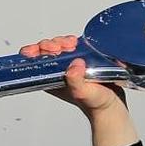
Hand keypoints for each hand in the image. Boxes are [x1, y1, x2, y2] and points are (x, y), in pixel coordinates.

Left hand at [20, 35, 137, 145]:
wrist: (111, 105)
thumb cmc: (95, 103)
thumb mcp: (82, 93)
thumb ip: (75, 81)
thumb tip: (74, 66)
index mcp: (52, 78)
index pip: (34, 62)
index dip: (34, 52)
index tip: (42, 50)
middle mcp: (58, 70)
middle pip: (45, 50)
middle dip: (50, 44)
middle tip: (58, 47)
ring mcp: (69, 63)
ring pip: (59, 44)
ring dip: (62, 41)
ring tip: (70, 45)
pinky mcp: (81, 57)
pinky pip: (74, 44)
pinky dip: (74, 41)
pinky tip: (77, 43)